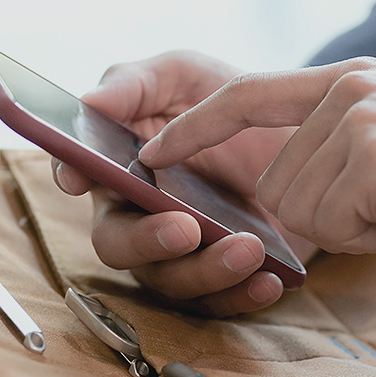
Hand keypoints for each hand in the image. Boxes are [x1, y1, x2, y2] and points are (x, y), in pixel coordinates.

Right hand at [53, 50, 307, 315]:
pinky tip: (269, 281)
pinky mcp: (225, 274)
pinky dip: (244, 295)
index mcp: (121, 164)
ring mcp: (182, 251)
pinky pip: (222, 301)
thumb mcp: (184, 75)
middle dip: (147, 241)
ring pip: (173, 280)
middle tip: (187, 228)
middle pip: (118, 244)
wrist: (303, 131)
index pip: (81, 175)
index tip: (80, 179)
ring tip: (250, 248)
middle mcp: (141, 214)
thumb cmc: (227, 100)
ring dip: (207, 271)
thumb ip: (134, 84)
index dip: (72, 176)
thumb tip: (89, 102)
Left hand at [139, 57, 375, 266]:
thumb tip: (281, 190)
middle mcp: (350, 90)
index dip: (196, 124)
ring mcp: (360, 118)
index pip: (248, 92)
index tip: (154, 148)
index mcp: (352, 79)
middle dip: (323, 212)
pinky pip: (329, 223)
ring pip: (297, 206)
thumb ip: (337, 146)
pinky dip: (367, 236)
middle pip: (275, 179)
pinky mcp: (374, 156)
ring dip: (346, 226)